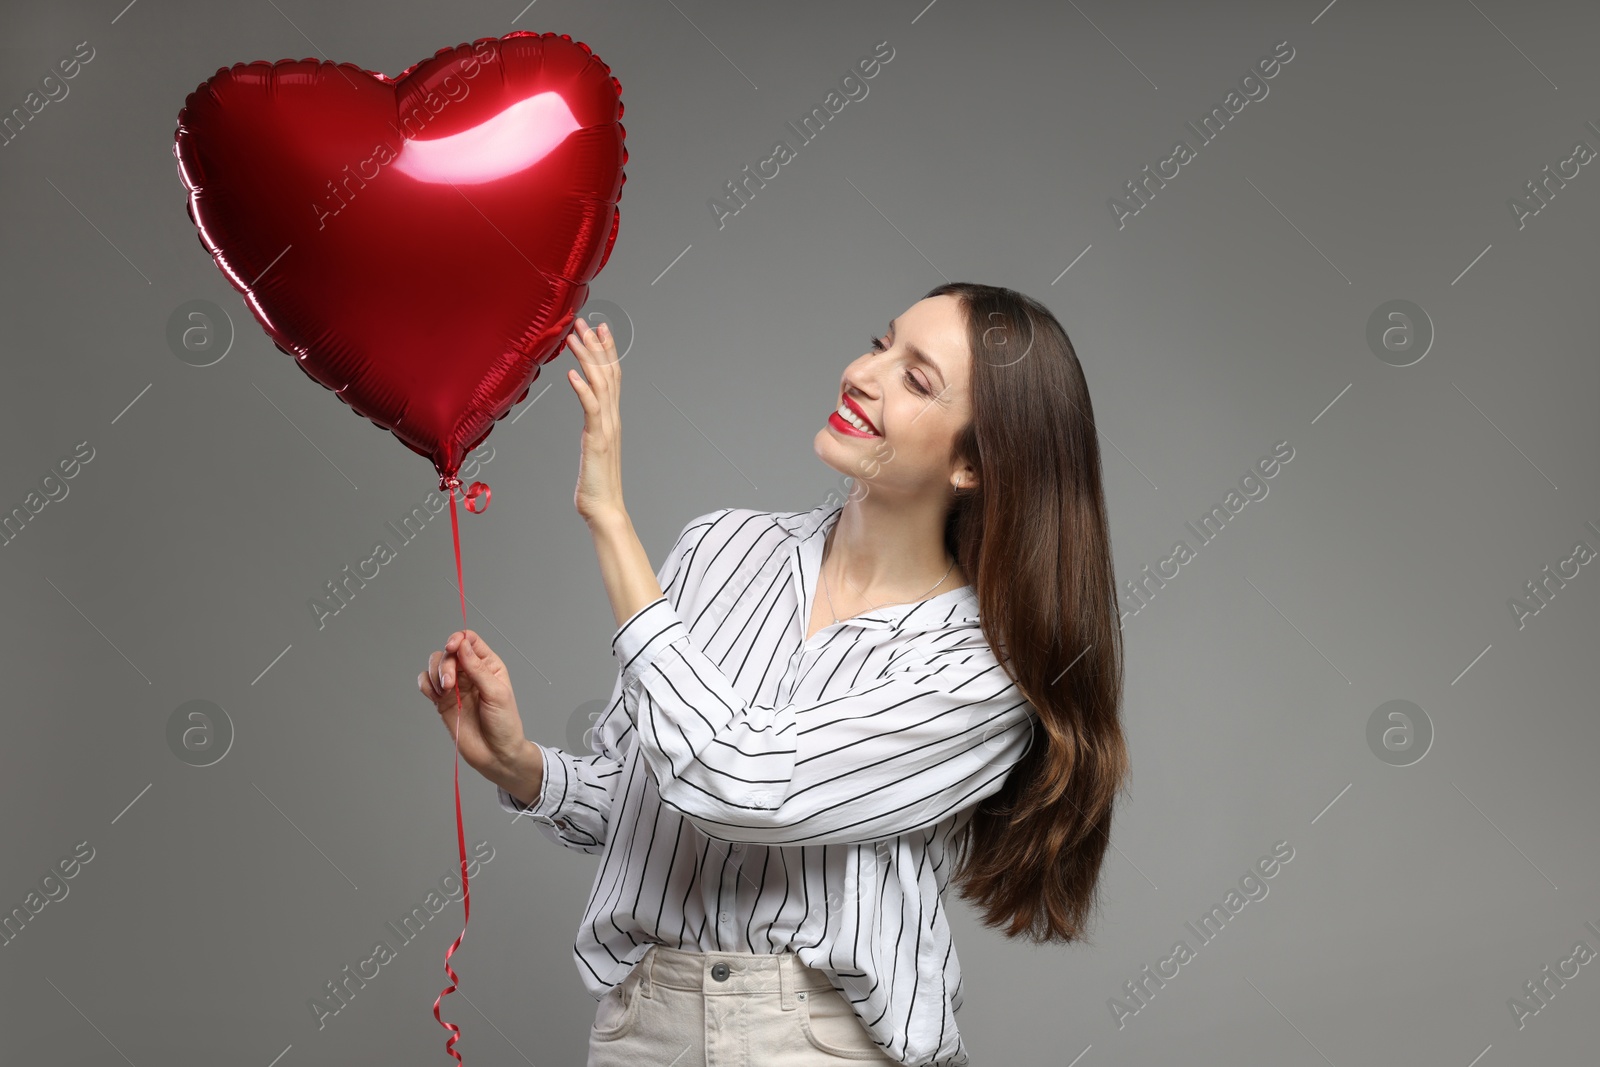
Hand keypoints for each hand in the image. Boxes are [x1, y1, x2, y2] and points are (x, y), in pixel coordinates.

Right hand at [419, 629, 529, 785]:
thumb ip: (477, 668)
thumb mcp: (496, 693)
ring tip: (444, 692)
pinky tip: (436, 696)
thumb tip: (462, 644)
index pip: (468, 640)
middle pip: (448, 652)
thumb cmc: (504, 724)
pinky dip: (426, 685)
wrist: (496, 754)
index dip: (457, 639)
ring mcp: (455, 687)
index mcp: (488, 665)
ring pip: (435, 666)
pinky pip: (427, 684)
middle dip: (444, 664)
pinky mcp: (443, 701)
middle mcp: (470, 672)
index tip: (452, 647)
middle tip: (449, 684)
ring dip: (434, 675)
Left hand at [565, 316, 625, 524]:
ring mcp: (606, 428)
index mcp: (611, 419)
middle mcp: (612, 419)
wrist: (604, 508)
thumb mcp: (593, 450)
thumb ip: (592, 430)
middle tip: (587, 322)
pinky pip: (591, 409)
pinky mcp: (597, 439)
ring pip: (600, 385)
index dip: (608, 352)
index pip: (612, 377)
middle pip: (608, 374)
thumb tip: (587, 418)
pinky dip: (582, 389)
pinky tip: (572, 374)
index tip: (600, 330)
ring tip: (577, 337)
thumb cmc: (596, 484)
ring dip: (588, 359)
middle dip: (598, 346)